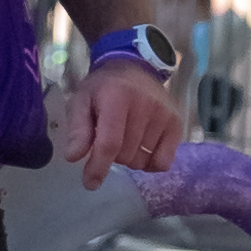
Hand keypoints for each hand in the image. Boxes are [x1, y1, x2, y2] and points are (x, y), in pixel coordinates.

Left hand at [57, 59, 184, 188]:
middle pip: (125, 155)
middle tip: (108, 138)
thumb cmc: (103, 88)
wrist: (133, 67)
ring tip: (125, 137)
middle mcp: (145, 105)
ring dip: (129, 158)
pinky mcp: (177, 123)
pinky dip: (150, 163)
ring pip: (142, 161)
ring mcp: (164, 115)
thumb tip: (74, 157)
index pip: (110, 143)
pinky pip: (163, 162)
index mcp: (117, 97)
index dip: (99, 167)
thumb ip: (78, 129)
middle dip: (112, 156)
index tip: (90, 183)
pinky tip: (142, 149)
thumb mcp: (81, 101)